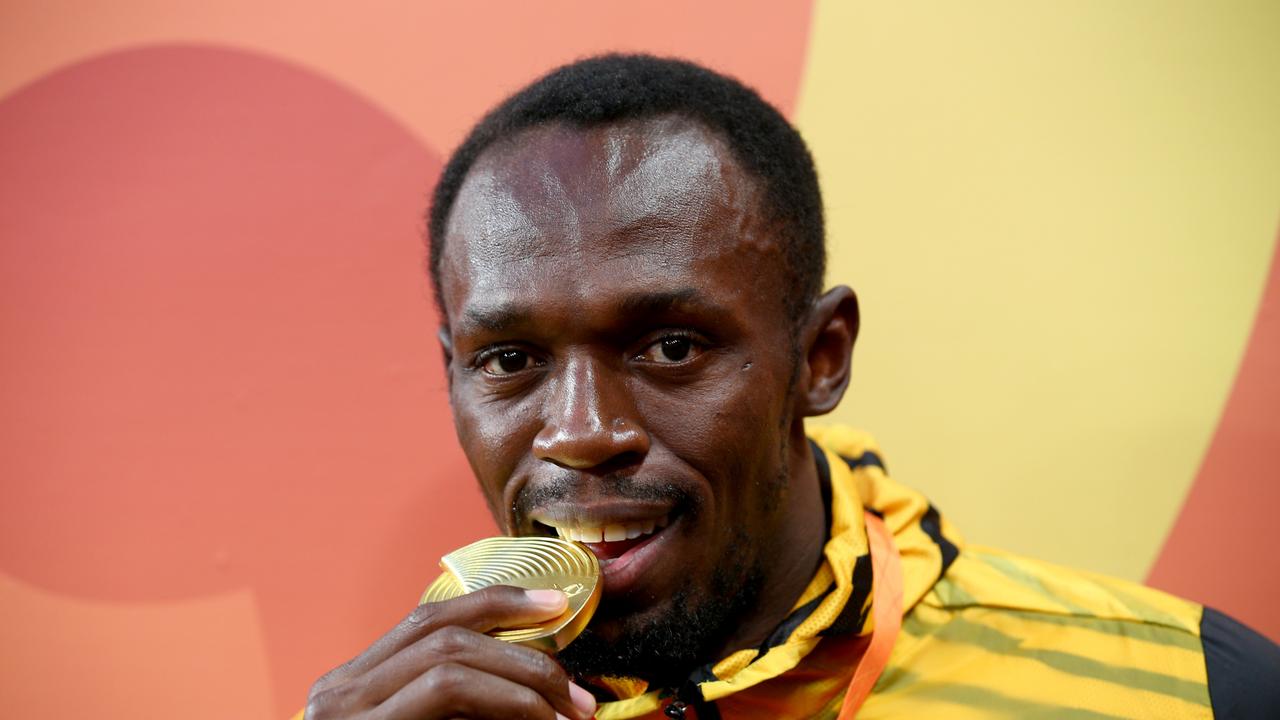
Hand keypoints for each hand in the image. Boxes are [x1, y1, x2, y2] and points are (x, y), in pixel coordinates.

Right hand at [304, 586, 597, 719]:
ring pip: (449, 666)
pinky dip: (501, 705)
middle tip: (578, 698)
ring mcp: (345, 718)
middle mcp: (339, 693)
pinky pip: (446, 699)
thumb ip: (455, 709)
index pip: (431, 619)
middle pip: (446, 637)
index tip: (554, 606)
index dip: (497, 602)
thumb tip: (532, 685)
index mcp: (352, 685)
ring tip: (565, 717)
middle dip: (524, 656)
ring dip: (521, 684)